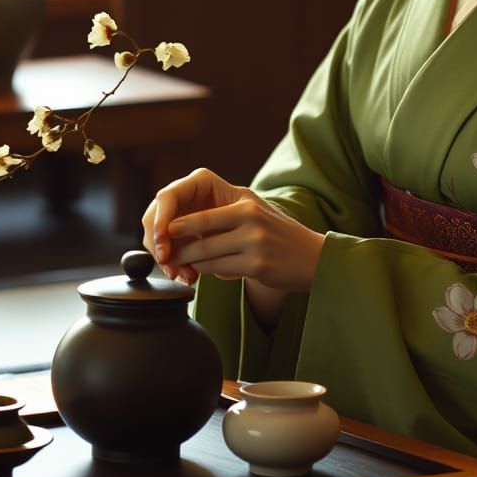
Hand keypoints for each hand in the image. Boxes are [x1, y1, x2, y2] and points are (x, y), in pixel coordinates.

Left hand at [141, 167, 324, 291]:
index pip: (202, 215)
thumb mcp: (255, 215)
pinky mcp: (258, 265)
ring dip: (190, 263)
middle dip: (179, 249)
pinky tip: (204, 271)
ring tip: (180, 265)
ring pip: (207, 256)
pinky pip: (220, 270)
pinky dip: (207, 271)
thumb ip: (225, 216)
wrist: (313, 257)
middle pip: (200, 237)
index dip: (179, 227)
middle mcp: (251, 220)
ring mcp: (255, 243)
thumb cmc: (278, 236)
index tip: (163, 235)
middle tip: (165, 256)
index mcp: (246, 204)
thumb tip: (182, 223)